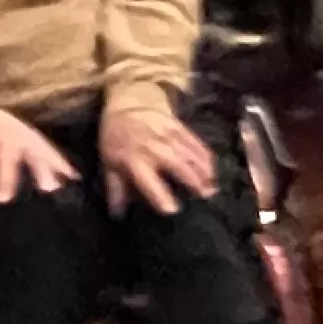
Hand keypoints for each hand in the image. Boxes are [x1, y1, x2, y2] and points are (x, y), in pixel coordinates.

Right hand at [0, 105, 78, 216]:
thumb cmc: (13, 135)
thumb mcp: (34, 143)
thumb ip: (53, 162)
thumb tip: (75, 178)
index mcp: (23, 140)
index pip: (36, 153)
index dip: (42, 169)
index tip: (48, 189)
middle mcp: (0, 143)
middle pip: (2, 159)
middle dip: (3, 178)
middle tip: (3, 199)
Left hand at [99, 96, 220, 215]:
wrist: (126, 107)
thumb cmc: (117, 140)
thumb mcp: (110, 165)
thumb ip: (116, 190)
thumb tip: (117, 216)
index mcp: (134, 160)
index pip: (148, 180)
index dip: (160, 195)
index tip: (172, 210)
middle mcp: (154, 148)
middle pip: (177, 165)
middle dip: (192, 181)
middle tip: (205, 197)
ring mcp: (169, 136)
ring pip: (190, 154)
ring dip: (203, 170)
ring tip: (212, 187)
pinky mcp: (180, 127)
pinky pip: (196, 143)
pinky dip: (205, 156)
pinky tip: (212, 170)